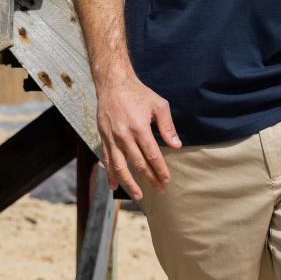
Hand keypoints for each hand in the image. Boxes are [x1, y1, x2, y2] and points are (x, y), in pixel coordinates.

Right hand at [95, 71, 181, 198]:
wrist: (113, 84)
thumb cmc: (138, 93)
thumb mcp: (158, 105)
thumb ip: (167, 126)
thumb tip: (176, 145)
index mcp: (139, 128)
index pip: (152, 155)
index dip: (160, 170)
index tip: (167, 180)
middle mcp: (124, 136)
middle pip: (138, 164)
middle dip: (150, 179)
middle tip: (161, 190)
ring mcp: (112, 138)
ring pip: (120, 167)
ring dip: (129, 183)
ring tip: (139, 195)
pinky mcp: (103, 138)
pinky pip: (106, 160)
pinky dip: (110, 174)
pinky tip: (114, 186)